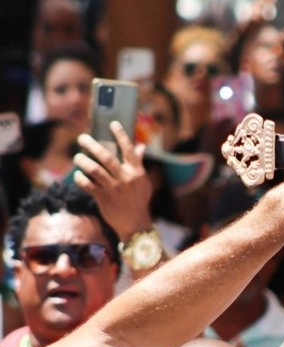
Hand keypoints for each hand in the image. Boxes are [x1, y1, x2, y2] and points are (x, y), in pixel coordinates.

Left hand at [74, 122, 153, 240]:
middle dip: (92, 146)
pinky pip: (87, 185)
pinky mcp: (102, 198)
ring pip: (94, 170)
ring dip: (83, 161)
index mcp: (136, 172)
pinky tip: (77, 175)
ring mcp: (113, 188)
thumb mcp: (143, 181)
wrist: (134, 222)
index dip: (121, 136)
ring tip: (77, 156)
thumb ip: (139, 164)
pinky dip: (80, 179)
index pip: (129, 150)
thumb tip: (141, 147)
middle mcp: (125, 178)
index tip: (113, 124)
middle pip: (107, 158)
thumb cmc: (139, 199)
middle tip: (82, 138)